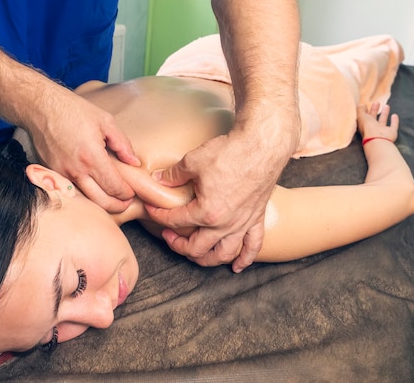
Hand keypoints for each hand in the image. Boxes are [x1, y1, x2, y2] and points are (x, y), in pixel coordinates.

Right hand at [29, 89, 140, 212]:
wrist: (41, 108)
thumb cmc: (73, 110)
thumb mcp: (105, 121)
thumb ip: (123, 144)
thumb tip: (134, 162)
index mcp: (92, 157)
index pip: (114, 187)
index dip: (126, 194)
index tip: (131, 193)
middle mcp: (76, 170)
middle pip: (101, 201)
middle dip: (116, 205)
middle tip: (124, 203)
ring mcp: (61, 174)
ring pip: (84, 200)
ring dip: (100, 203)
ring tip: (110, 199)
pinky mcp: (50, 173)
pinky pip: (70, 190)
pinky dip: (83, 195)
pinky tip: (91, 190)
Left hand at [145, 122, 293, 271]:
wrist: (261, 145)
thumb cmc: (229, 152)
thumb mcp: (193, 161)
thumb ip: (174, 174)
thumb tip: (158, 179)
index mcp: (206, 212)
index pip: (175, 220)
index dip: (159, 216)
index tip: (151, 209)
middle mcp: (225, 224)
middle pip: (197, 247)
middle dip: (178, 244)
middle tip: (168, 236)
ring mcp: (242, 223)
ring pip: (223, 254)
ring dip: (207, 259)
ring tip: (196, 255)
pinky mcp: (257, 218)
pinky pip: (253, 246)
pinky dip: (245, 259)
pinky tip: (237, 267)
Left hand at [357, 103, 397, 141]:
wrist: (377, 139)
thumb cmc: (367, 128)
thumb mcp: (361, 117)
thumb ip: (360, 110)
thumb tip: (361, 105)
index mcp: (364, 125)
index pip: (364, 117)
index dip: (364, 111)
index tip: (365, 105)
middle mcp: (372, 128)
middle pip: (373, 118)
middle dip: (374, 110)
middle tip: (376, 103)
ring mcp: (382, 131)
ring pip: (383, 121)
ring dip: (384, 114)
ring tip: (386, 106)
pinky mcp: (391, 133)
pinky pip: (393, 126)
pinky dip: (394, 121)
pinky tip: (394, 115)